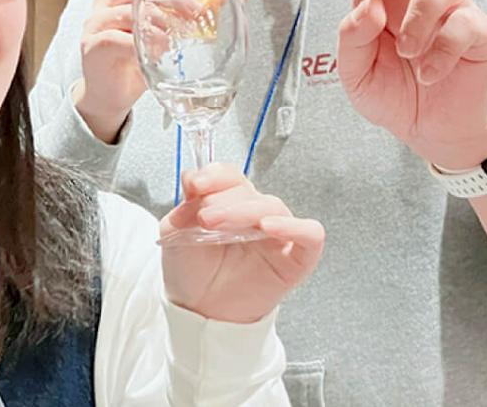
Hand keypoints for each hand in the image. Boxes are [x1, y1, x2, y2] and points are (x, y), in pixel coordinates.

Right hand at [77, 0, 188, 141]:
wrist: (112, 91)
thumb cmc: (139, 53)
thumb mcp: (169, 27)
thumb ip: (200, 5)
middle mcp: (106, 0)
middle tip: (196, 11)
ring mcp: (97, 22)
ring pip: (127, 10)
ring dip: (160, 20)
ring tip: (182, 34)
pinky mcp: (94, 46)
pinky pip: (119, 39)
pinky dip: (144, 44)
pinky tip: (161, 51)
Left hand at [160, 164, 323, 323]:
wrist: (201, 311)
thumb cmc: (192, 270)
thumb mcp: (176, 233)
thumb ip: (185, 206)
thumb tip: (192, 178)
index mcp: (227, 201)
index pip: (228, 176)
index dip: (213, 175)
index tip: (194, 186)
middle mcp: (254, 213)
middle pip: (248, 191)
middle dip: (223, 201)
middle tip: (204, 219)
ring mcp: (277, 233)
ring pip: (272, 206)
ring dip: (245, 211)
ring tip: (219, 224)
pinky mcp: (297, 257)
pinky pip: (310, 234)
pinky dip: (293, 226)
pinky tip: (269, 227)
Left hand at [320, 0, 486, 169]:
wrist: (429, 129)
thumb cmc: (389, 93)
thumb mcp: (353, 71)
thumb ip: (352, 37)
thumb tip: (371, 5)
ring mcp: (449, 5)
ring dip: (419, 23)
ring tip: (412, 57)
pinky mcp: (476, 27)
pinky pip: (460, 23)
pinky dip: (438, 54)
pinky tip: (432, 72)